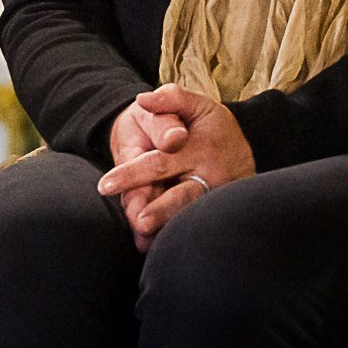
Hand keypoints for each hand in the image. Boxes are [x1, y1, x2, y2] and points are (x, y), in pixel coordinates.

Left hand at [97, 84, 255, 246]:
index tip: (105, 185)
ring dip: (167, 229)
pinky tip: (158, 247)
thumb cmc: (211, 125)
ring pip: (188, 215)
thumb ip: (170, 99)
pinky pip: (196, 224)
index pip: (159, 162)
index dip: (131, 174)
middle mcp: (208, 176)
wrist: (242, 147)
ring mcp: (215, 198)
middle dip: (158, 211)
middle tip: (138, 222)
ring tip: (145, 241)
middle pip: (179, 196)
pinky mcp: (218, 213)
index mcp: (197, 148)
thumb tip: (142, 99)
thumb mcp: (196, 104)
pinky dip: (177, 236)